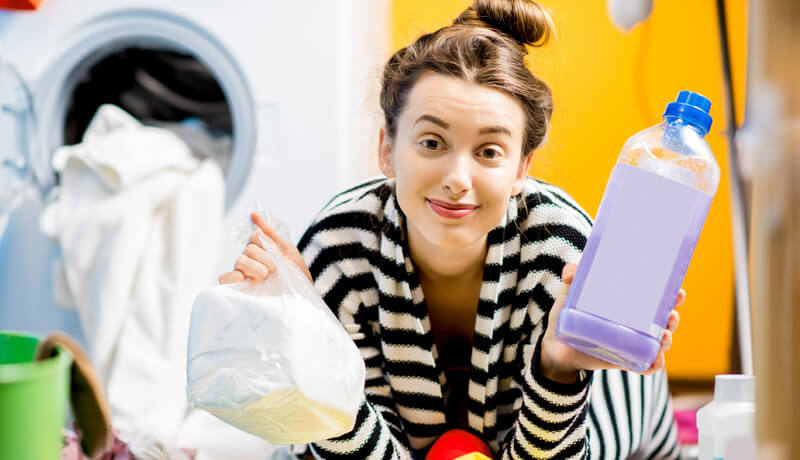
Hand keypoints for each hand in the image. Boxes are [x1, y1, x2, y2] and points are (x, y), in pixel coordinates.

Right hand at [218, 212, 312, 283]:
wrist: (302, 298)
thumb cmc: (296, 275)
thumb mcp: (286, 250)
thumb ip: (270, 233)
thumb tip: (253, 214)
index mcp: (258, 253)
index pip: (253, 238)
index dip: (266, 246)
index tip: (277, 257)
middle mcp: (248, 263)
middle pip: (248, 250)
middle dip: (265, 259)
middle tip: (274, 271)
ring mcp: (243, 276)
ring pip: (239, 260)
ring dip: (256, 268)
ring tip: (265, 278)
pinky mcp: (239, 290)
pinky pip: (224, 279)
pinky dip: (232, 277)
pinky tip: (245, 280)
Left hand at [539, 263, 684, 382]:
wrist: (555, 342)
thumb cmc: (569, 310)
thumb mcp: (571, 290)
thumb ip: (572, 276)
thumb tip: (570, 273)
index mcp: (630, 304)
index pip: (658, 298)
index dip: (672, 296)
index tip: (679, 292)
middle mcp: (636, 324)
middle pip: (664, 322)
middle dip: (672, 318)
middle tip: (671, 314)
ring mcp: (631, 343)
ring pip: (659, 343)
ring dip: (667, 340)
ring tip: (665, 335)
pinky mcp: (622, 360)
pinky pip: (644, 365)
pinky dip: (653, 364)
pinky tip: (655, 360)